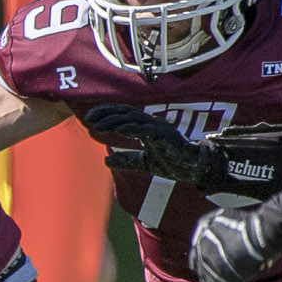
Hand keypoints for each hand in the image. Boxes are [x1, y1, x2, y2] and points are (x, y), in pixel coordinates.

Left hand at [87, 103, 216, 184]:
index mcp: (147, 126)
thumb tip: (106, 160)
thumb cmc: (172, 162)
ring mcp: (159, 128)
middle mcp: (152, 123)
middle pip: (126, 112)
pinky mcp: (164, 136)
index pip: (124, 114)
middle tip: (88, 119)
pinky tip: (118, 130)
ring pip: (133, 118)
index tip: (89, 119)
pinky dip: (131, 128)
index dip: (106, 113)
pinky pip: (145, 129)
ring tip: (97, 126)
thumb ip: (126, 160)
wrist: (193, 169)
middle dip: (105, 114)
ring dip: (114, 121)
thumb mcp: (143, 162)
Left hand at [191, 206, 274, 281]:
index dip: (204, 263)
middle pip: (202, 273)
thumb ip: (211, 224)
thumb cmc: (246, 223)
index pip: (195, 259)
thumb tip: (207, 235)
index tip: (215, 265)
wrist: (260, 234)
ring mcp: (213, 271)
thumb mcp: (221, 216)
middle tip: (224, 277)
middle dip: (211, 276)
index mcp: (200, 243)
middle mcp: (203, 258)